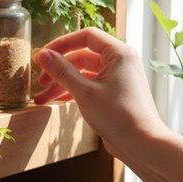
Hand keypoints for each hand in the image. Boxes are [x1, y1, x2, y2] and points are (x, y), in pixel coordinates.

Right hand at [34, 28, 166, 162]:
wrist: (142, 144)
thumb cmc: (119, 116)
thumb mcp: (84, 92)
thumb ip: (61, 72)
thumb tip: (42, 55)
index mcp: (118, 53)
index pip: (86, 37)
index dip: (62, 44)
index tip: (43, 55)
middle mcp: (119, 62)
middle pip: (81, 57)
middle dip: (58, 69)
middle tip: (40, 81)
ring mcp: (116, 78)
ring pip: (82, 74)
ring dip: (62, 84)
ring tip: (42, 98)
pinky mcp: (113, 94)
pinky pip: (88, 86)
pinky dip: (72, 92)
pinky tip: (56, 102)